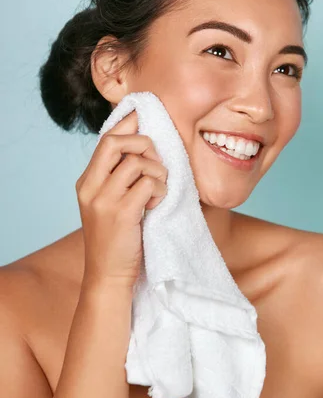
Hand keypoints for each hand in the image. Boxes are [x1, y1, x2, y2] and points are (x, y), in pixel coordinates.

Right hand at [75, 111, 167, 288]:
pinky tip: (156, 205)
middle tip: (157, 165)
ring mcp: (103, 200)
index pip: (106, 139)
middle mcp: (90, 187)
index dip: (129, 125)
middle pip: (116, 142)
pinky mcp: (121, 213)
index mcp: (87, 182)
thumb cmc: (116, 239)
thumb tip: (142, 146)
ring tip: (158, 191)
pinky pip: (149, 184)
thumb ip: (118, 178)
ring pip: (137, 162)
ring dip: (158, 173)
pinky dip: (161, 191)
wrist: (108, 276)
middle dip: (145, 145)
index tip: (146, 121)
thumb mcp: (109, 204)